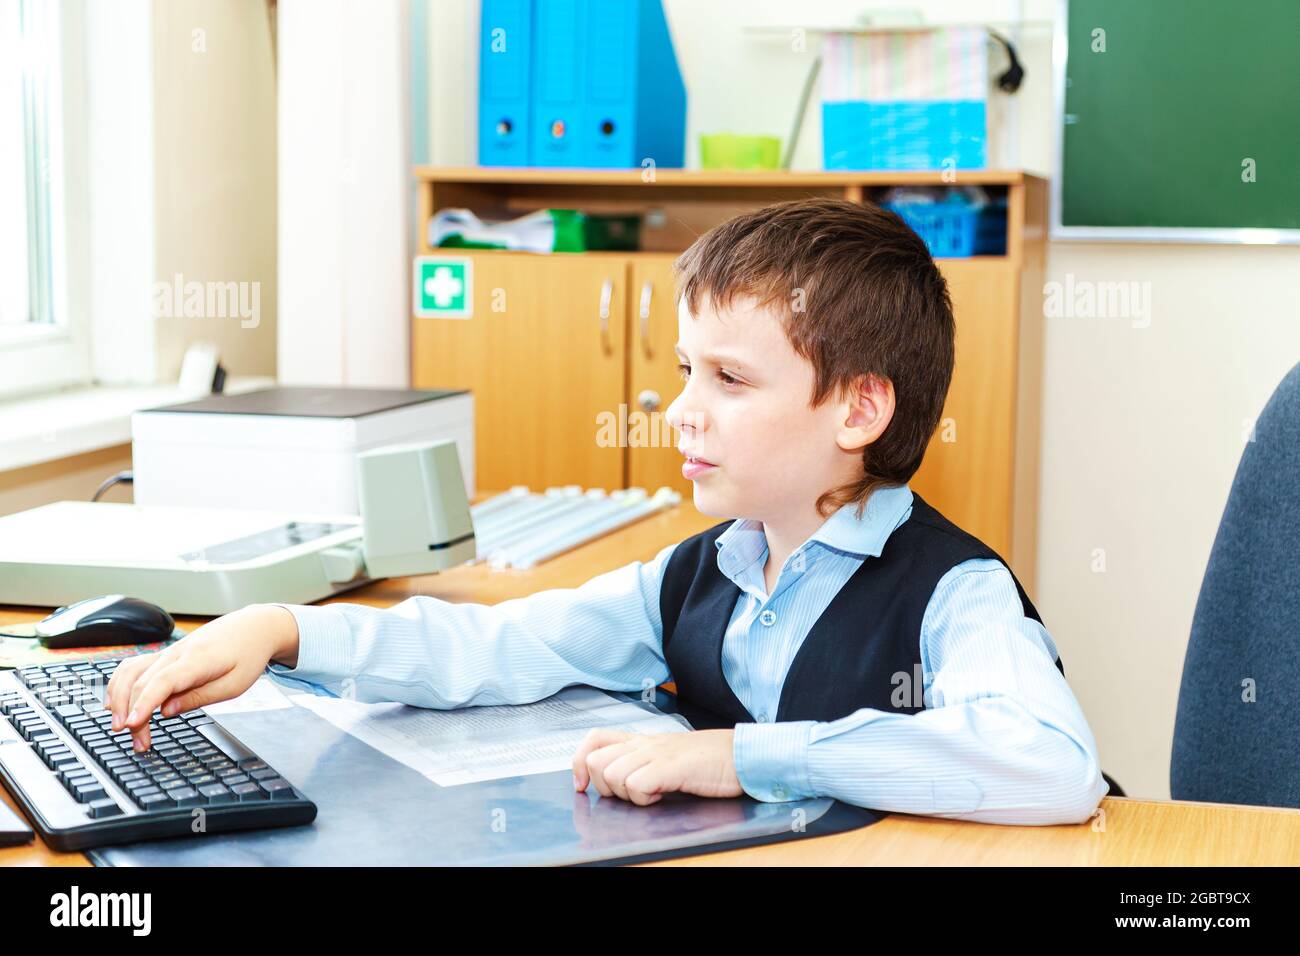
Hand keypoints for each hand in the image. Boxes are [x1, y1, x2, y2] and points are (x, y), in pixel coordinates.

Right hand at [105, 604, 298, 751]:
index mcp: (198, 660)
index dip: (144, 704)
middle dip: (133, 715)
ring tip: (120, 727)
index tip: (132, 725)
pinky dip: (119, 684)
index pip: (162, 682)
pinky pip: (133, 666)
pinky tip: (116, 702)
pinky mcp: (165, 654)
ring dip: (119, 699)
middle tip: (139, 743)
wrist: (253, 627)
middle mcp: (176, 653)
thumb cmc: (247, 655)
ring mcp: (168, 652)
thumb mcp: (234, 685)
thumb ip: (199, 698)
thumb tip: (165, 711)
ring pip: (130, 672)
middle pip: (143, 683)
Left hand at [570, 728, 741, 805]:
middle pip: (595, 761)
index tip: (583, 786)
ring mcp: (656, 754)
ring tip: (651, 794)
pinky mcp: (670, 768)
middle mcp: (644, 744)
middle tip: (630, 794)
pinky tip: (661, 796)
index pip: (594, 739)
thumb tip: (616, 784)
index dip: (579, 763)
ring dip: (626, 794)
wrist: (741, 755)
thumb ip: (643, 764)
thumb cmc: (709, 760)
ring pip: (611, 775)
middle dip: (605, 786)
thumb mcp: (667, 757)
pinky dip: (643, 799)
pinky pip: (636, 785)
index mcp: (642, 740)